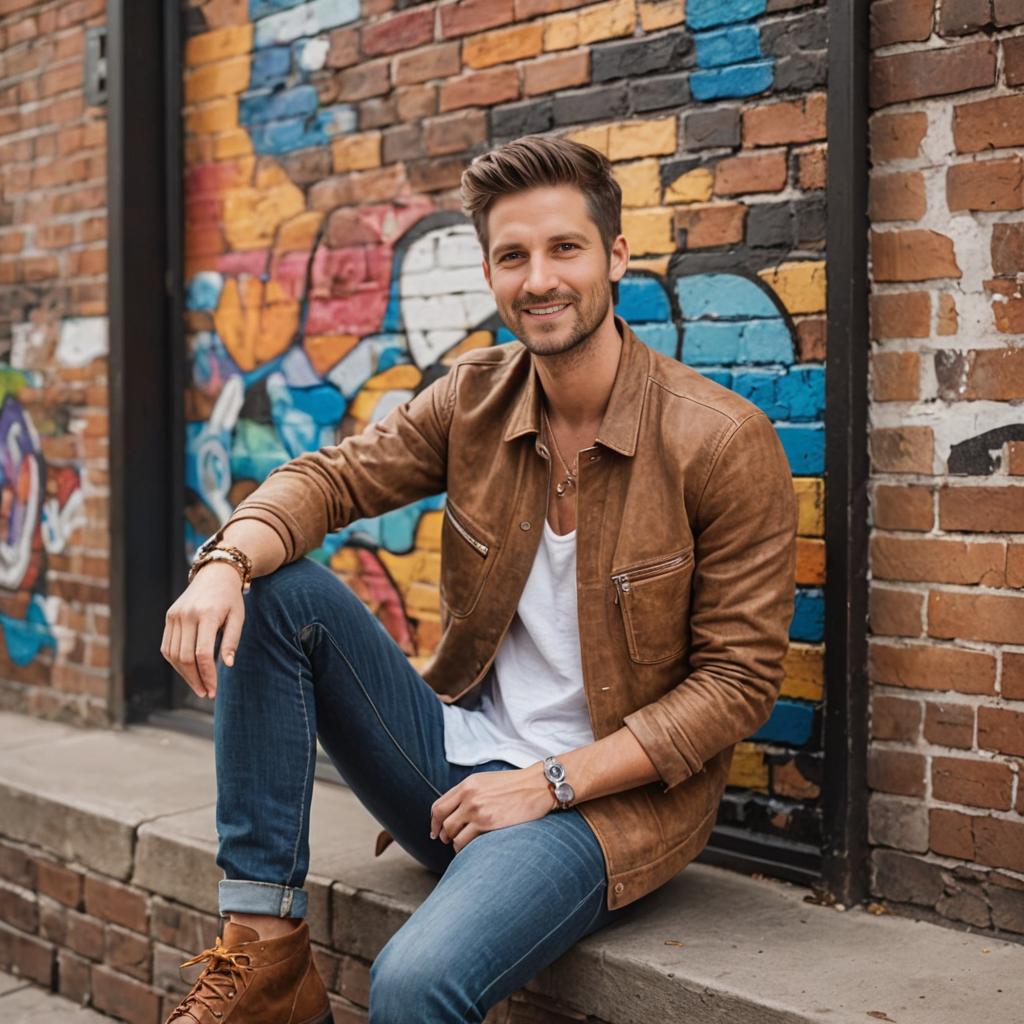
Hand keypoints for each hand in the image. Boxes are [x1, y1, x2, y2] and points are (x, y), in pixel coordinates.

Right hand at [160, 561, 245, 699]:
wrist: (214, 575)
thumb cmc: (230, 599)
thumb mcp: (238, 617)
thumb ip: (232, 641)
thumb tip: (227, 665)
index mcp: (206, 614)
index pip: (202, 653)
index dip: (207, 674)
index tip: (214, 689)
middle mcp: (186, 615)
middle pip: (185, 657)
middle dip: (196, 679)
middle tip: (207, 693)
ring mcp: (174, 616)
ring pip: (173, 654)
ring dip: (184, 674)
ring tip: (199, 686)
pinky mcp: (169, 617)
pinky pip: (167, 646)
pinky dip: (175, 662)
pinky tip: (188, 671)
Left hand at [429, 762, 556, 853]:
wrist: (537, 786)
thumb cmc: (515, 785)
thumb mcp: (487, 781)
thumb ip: (469, 792)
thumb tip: (455, 810)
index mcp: (467, 785)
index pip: (439, 805)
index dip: (434, 821)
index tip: (435, 831)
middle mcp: (469, 796)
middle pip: (442, 821)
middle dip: (441, 834)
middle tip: (445, 840)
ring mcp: (477, 810)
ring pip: (451, 834)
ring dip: (453, 842)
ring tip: (461, 845)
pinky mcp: (487, 824)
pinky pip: (464, 842)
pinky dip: (463, 849)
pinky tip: (470, 850)